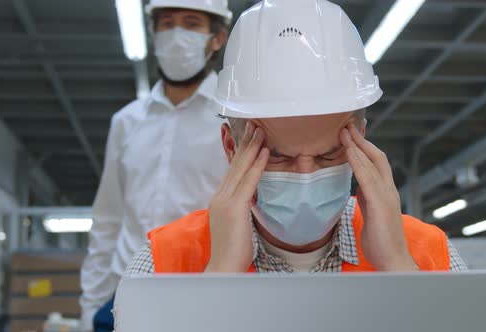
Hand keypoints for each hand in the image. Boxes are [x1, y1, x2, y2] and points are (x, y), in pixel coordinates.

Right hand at [205, 122, 268, 272]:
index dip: (241, 152)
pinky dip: (257, 165)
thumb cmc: (233, 249)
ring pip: (241, 168)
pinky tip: (265, 152)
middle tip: (255, 124)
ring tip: (261, 130)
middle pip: (235, 164)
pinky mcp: (235, 207)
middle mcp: (220, 196)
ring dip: (252, 147)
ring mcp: (225, 201)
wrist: (224, 267)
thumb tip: (253, 195)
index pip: (232, 170)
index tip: (249, 137)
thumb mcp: (238, 222)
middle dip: (246, 143)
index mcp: (220, 199)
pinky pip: (249, 181)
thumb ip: (243, 206)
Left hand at [340, 124, 417, 271]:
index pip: (377, 162)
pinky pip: (367, 178)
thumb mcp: (372, 213)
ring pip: (372, 163)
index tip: (353, 133)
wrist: (393, 260)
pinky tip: (348, 151)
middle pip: (377, 156)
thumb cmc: (382, 241)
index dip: (365, 146)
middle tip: (348, 124)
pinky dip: (357, 162)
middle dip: (362, 139)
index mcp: (385, 192)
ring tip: (344, 132)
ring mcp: (387, 195)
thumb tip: (359, 186)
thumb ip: (367, 198)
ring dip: (357, 145)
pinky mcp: (381, 204)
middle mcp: (389, 189)